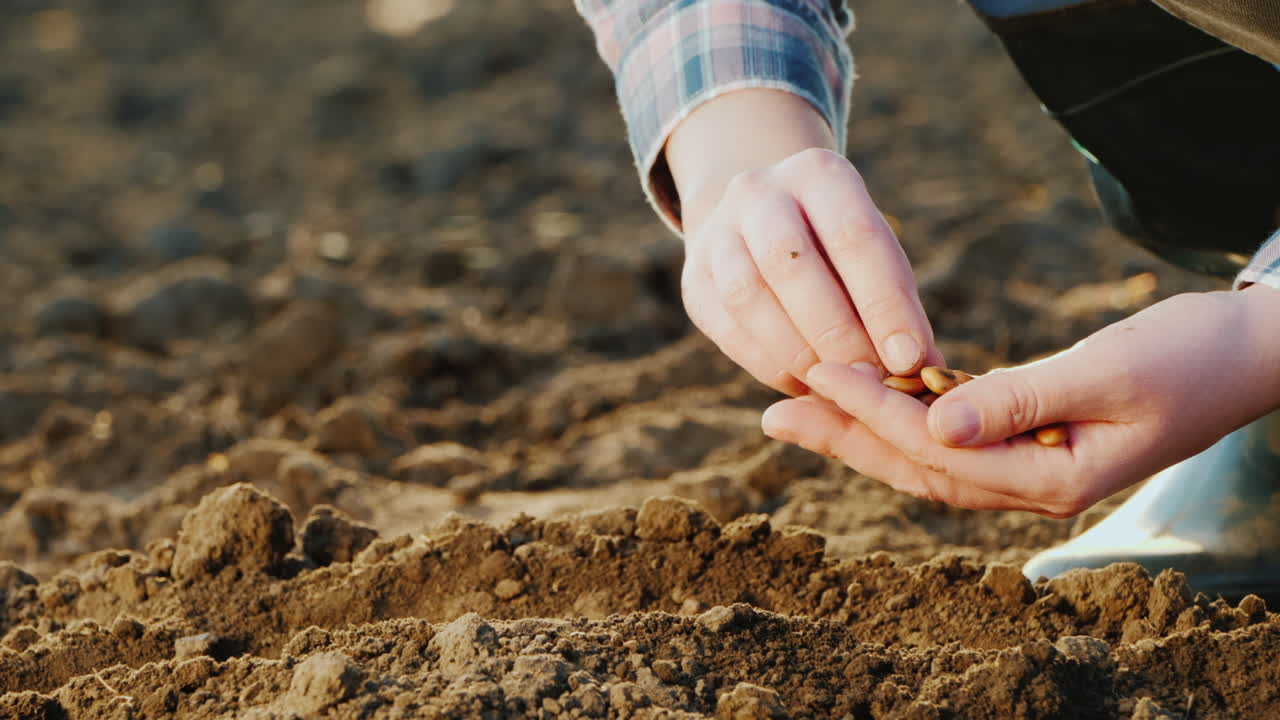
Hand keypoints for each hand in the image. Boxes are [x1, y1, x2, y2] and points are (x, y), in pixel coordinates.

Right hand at [667, 91, 940, 396]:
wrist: (761, 222)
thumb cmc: (839, 251)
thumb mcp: (875, 257)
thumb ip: (898, 306)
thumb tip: (927, 371)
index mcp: (818, 172)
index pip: (854, 236)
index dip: (883, 303)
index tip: (909, 359)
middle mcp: (759, 191)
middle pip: (791, 262)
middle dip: (836, 332)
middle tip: (870, 380)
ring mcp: (717, 231)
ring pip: (748, 296)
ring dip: (796, 352)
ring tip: (835, 386)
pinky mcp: (694, 277)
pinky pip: (726, 327)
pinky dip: (766, 363)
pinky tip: (801, 384)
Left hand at [760, 287, 1279, 516]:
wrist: (1249, 356)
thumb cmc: (1191, 358)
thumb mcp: (1109, 373)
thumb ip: (1021, 400)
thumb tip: (934, 424)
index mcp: (1051, 480)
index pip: (937, 450)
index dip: (872, 411)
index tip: (817, 374)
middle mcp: (1033, 487)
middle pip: (916, 469)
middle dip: (842, 439)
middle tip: (771, 414)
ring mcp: (1032, 469)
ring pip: (927, 460)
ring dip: (863, 433)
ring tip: (801, 407)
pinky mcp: (1033, 442)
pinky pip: (953, 442)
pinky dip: (905, 421)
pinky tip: (868, 399)